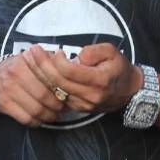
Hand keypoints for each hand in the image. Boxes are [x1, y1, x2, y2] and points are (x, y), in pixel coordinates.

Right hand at [0, 52, 66, 126]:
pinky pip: (24, 118)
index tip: (70, 94)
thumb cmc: (19, 68)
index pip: (51, 77)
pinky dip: (36, 122)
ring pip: (35, 109)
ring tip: (55, 115)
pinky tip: (41, 119)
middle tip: (64, 108)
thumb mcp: (33, 59)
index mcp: (27, 60)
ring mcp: (8, 89)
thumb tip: (75, 70)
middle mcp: (16, 73)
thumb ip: (51, 62)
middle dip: (57, 104)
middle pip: (44, 95)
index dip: (63, 88)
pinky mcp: (3, 103)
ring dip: (48, 116)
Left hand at [22, 44, 142, 114]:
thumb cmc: (119, 68)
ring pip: (55, 91)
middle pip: (58, 82)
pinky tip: (39, 74)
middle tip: (31, 51)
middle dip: (42, 66)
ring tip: (30, 61)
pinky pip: (57, 97)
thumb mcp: (113, 52)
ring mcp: (82, 104)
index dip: (57, 61)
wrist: (129, 91)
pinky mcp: (77, 109)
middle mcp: (90, 95)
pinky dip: (47, 85)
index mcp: (100, 80)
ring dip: (40, 76)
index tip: (55, 50)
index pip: (70, 71)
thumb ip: (94, 51)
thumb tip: (77, 56)